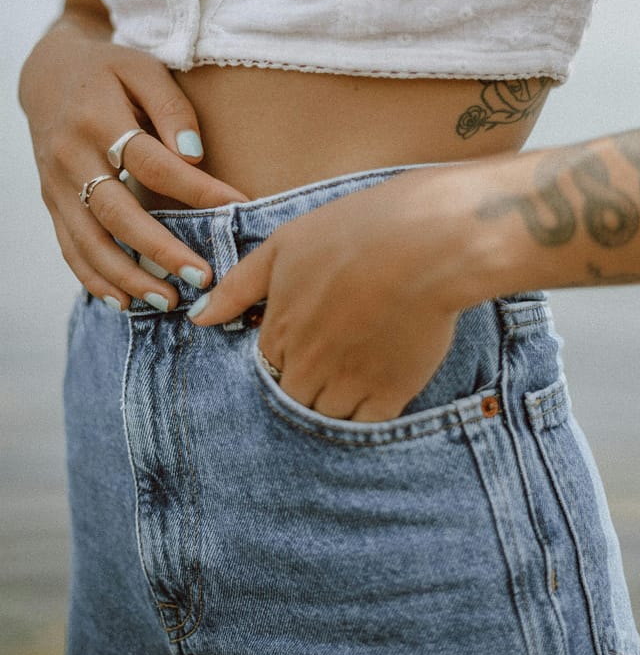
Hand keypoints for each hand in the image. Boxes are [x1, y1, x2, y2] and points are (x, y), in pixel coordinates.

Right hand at [19, 14, 246, 310]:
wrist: (48, 75)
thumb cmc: (111, 72)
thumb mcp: (143, 69)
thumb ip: (172, 108)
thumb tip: (194, 155)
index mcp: (97, 117)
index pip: (152, 162)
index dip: (196, 188)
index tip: (238, 208)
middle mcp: (70, 156)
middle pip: (117, 212)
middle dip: (159, 249)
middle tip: (201, 277)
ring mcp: (56, 185)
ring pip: (89, 241)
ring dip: (128, 277)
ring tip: (168, 302)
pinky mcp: (52, 203)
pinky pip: (70, 248)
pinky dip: (95, 279)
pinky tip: (125, 302)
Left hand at [188, 168, 474, 420]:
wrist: (427, 241)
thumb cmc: (355, 231)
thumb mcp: (285, 245)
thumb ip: (239, 286)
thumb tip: (198, 318)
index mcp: (280, 329)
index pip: (268, 366)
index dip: (289, 352)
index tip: (312, 334)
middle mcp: (308, 364)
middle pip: (294, 396)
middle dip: (308, 381)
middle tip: (337, 351)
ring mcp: (349, 382)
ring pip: (326, 415)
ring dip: (336, 399)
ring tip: (359, 365)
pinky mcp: (391, 392)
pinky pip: (366, 424)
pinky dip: (368, 411)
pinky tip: (379, 381)